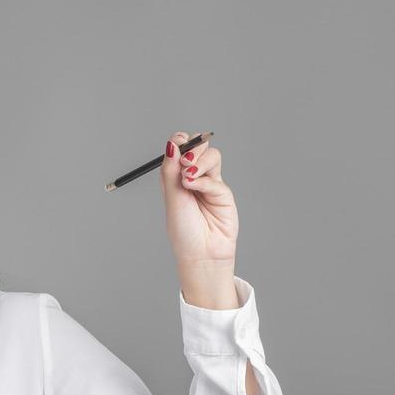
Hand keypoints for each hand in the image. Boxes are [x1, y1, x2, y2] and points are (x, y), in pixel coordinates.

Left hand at [161, 131, 238, 267]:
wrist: (202, 254)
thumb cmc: (184, 232)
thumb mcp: (171, 197)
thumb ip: (171, 170)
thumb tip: (172, 143)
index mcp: (175, 178)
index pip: (180, 149)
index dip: (180, 141)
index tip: (178, 141)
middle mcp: (193, 179)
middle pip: (198, 148)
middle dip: (192, 148)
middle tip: (184, 161)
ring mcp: (210, 185)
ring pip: (212, 156)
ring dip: (200, 161)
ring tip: (189, 177)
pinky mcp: (223, 193)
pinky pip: (216, 178)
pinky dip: (204, 181)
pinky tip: (195, 188)